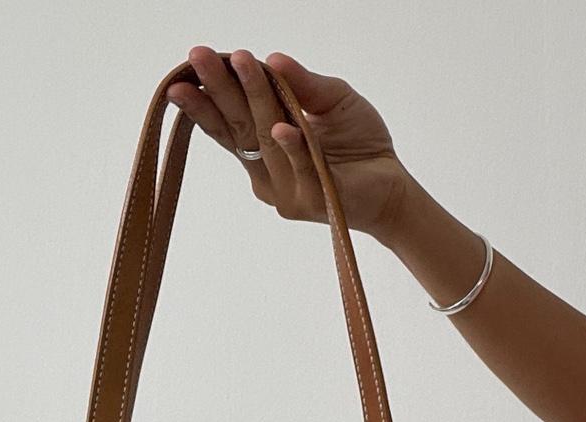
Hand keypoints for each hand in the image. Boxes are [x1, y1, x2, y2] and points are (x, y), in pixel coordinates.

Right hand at [167, 47, 411, 240]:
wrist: (391, 185)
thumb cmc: (359, 143)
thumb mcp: (331, 99)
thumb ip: (302, 84)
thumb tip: (274, 59)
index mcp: (263, 147)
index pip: (232, 118)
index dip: (211, 93)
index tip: (194, 62)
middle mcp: (266, 171)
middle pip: (237, 126)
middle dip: (216, 89)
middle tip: (197, 56)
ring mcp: (284, 190)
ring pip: (266, 139)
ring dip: (253, 99)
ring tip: (239, 63)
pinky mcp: (310, 202)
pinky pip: (301, 169)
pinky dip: (293, 147)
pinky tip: (281, 128)